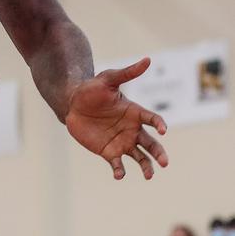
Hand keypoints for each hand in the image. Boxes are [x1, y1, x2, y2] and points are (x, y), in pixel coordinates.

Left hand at [64, 57, 168, 180]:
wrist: (72, 104)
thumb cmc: (92, 88)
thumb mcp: (108, 78)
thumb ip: (127, 73)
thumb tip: (148, 59)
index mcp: (134, 112)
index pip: (152, 119)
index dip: (159, 124)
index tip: (163, 130)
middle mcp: (132, 129)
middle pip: (151, 144)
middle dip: (159, 153)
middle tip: (164, 163)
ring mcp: (122, 142)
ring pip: (140, 158)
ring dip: (146, 167)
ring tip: (148, 176)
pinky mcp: (109, 152)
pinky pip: (118, 165)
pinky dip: (120, 171)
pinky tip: (119, 175)